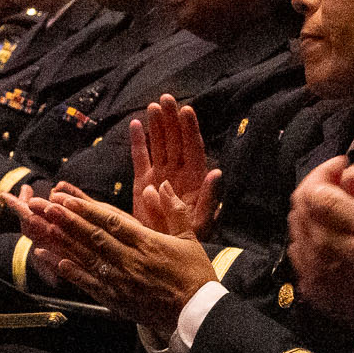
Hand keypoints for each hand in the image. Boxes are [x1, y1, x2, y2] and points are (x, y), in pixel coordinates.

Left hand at [16, 184, 220, 325]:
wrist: (196, 314)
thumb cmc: (195, 275)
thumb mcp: (190, 238)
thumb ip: (173, 210)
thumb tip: (161, 185)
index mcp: (147, 243)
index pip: (111, 222)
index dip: (86, 209)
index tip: (67, 199)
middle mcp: (130, 261)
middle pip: (93, 237)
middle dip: (68, 221)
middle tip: (47, 207)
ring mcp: (121, 281)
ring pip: (87, 258)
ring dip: (64, 242)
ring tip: (44, 228)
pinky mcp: (117, 300)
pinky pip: (90, 284)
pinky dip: (71, 273)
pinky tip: (55, 262)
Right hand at [129, 99, 219, 238]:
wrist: (163, 255)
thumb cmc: (189, 240)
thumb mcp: (202, 222)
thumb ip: (209, 197)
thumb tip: (216, 171)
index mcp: (194, 180)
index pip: (193, 148)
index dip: (190, 129)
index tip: (186, 110)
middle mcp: (177, 174)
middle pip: (175, 141)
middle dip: (172, 120)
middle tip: (167, 98)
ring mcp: (159, 176)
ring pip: (159, 145)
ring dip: (157, 125)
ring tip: (154, 105)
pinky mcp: (142, 183)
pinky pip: (140, 158)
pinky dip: (139, 141)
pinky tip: (137, 123)